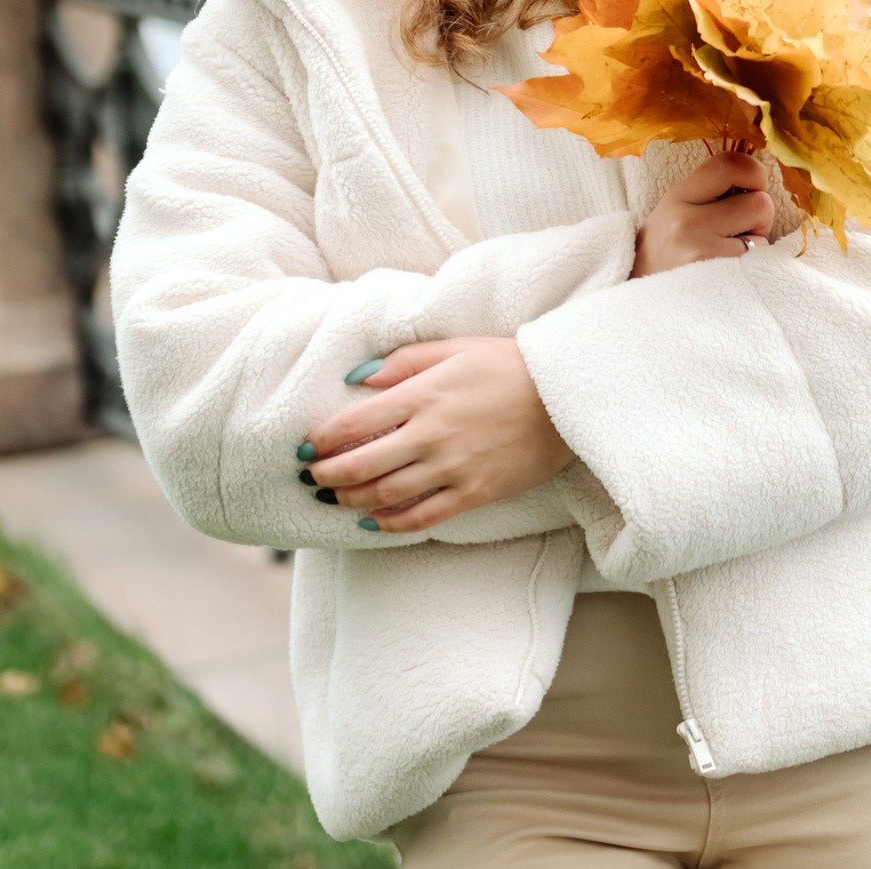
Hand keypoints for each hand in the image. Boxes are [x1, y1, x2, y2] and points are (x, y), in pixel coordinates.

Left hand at [300, 338, 572, 533]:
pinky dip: (393, 523)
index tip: (305, 447)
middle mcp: (432, 434)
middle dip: (328, 475)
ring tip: (334, 500)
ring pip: (387, 495)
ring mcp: (454, 467)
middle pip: (362, 465)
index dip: (322, 439)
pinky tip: (375, 522)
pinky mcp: (475, 492)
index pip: (355, 423)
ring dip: (352, 501)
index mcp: (423, 395)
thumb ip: (404, 361)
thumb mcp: (455, 348)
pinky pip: (424, 516)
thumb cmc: (509, 365)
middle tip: (311, 478)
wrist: (564, 396)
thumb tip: (358, 378)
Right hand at [633, 149, 773, 276]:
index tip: (753, 186)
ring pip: (763, 236)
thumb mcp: (678, 208)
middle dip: (760, 215)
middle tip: (740, 229)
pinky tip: (728, 273)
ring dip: (756, 243)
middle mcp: (686, 221)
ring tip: (730, 252)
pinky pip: (757, 264)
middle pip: (759, 202)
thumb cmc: (668, 250)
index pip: (729, 164)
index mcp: (679, 195)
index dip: (754, 171)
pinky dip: (751, 268)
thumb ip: (713, 189)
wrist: (641, 299)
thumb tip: (760, 176)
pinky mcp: (714, 279)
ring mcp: (700, 252)